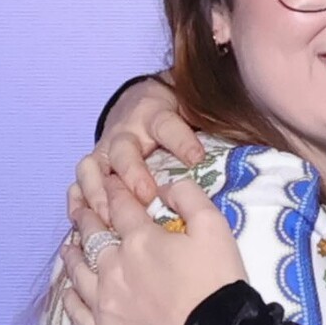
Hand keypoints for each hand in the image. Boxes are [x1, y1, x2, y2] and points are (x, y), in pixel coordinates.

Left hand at [60, 177, 247, 324]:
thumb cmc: (217, 284)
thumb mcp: (215, 228)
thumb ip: (188, 197)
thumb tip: (165, 187)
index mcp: (140, 239)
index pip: (120, 206)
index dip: (114, 190)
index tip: (109, 183)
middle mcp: (114, 267)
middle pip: (92, 236)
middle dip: (87, 218)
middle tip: (81, 210)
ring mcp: (105, 301)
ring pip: (78, 272)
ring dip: (73, 255)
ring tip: (69, 247)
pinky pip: (78, 313)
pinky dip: (70, 299)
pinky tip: (68, 292)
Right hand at [69, 75, 203, 226]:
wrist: (140, 103)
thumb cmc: (173, 117)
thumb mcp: (193, 114)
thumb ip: (213, 128)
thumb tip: (247, 140)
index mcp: (155, 117)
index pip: (168, 127)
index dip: (182, 141)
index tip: (197, 158)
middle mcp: (126, 132)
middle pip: (123, 150)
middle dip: (132, 173)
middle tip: (144, 196)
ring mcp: (105, 150)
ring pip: (93, 167)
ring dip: (98, 191)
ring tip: (107, 216)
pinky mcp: (93, 166)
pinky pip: (78, 182)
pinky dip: (78, 200)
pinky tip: (81, 221)